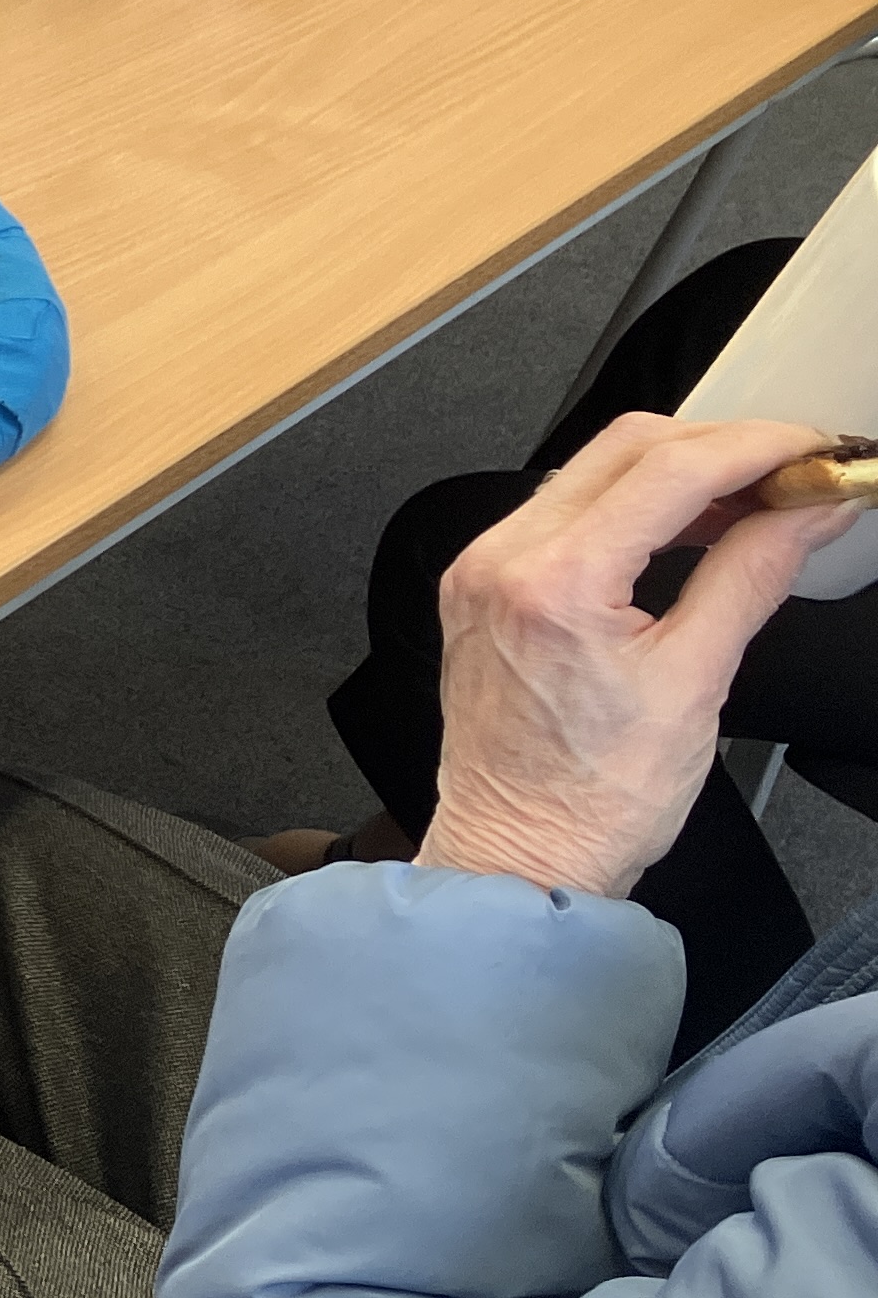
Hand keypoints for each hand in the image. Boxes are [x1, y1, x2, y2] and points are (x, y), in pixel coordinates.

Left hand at [415, 411, 859, 899]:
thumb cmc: (591, 798)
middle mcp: (501, 562)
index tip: (815, 452)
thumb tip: (803, 513)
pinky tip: (688, 525)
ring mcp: (482, 570)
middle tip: (795, 469)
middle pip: (625, 447)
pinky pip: (564, 511)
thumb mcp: (697, 682)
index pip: (670, 468)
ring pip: (592, 470)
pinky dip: (632, 504)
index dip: (759, 447)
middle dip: (722, 445)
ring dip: (679, 470)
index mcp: (554, 584)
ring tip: (757, 498)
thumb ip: (752, 576)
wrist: (518, 852)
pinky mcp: (482, 586)